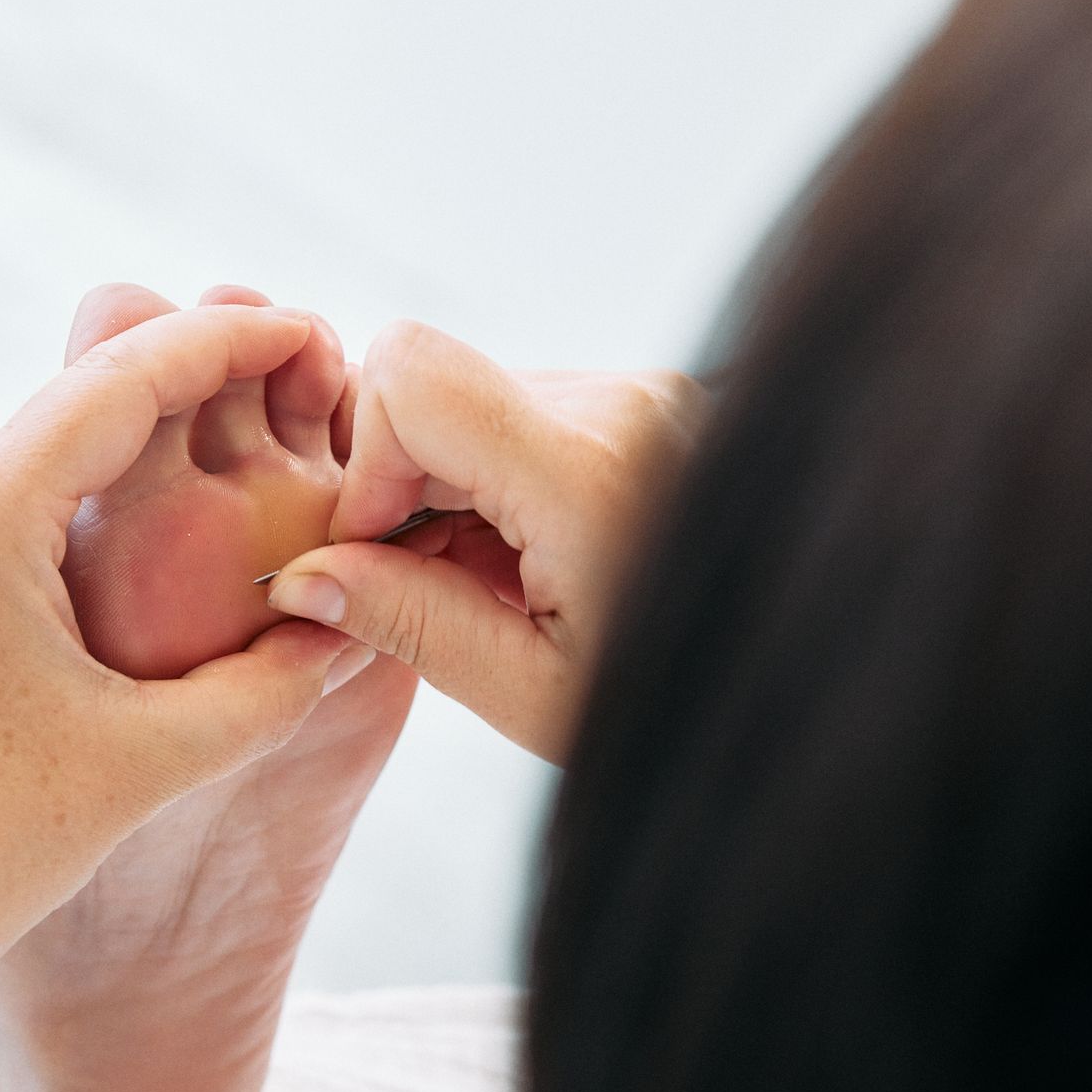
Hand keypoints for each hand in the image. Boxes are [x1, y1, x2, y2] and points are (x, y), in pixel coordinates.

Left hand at [0, 282, 417, 1091]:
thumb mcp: (148, 762)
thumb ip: (265, 685)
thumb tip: (337, 626)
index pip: (119, 382)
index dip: (222, 343)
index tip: (300, 323)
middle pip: (56, 423)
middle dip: (164, 411)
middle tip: (263, 408)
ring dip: (89, 480)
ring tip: (178, 502)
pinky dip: (21, 532)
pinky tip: (69, 586)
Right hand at [264, 320, 704, 762]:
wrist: (792, 687)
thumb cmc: (671, 713)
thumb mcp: (527, 692)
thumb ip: (408, 620)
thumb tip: (299, 577)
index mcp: (590, 476)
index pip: (412, 377)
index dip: (366, 463)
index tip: (376, 552)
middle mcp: (621, 406)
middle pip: (430, 389)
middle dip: (401, 487)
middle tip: (432, 584)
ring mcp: (642, 396)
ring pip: (468, 402)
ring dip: (450, 491)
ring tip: (499, 584)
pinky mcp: (646, 403)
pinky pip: (519, 415)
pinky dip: (496, 485)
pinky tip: (531, 560)